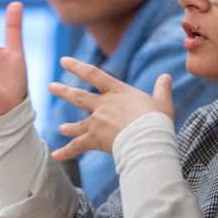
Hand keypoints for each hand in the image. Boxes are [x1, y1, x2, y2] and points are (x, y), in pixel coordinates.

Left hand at [48, 57, 173, 160]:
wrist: (148, 139)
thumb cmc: (157, 121)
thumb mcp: (162, 102)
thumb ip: (162, 89)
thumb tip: (166, 76)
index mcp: (118, 92)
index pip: (93, 74)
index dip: (77, 66)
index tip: (64, 61)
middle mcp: (103, 105)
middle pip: (78, 97)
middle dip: (63, 91)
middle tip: (51, 87)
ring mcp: (97, 122)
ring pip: (77, 124)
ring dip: (69, 127)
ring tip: (61, 128)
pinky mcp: (94, 139)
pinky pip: (77, 147)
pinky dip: (66, 152)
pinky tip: (55, 155)